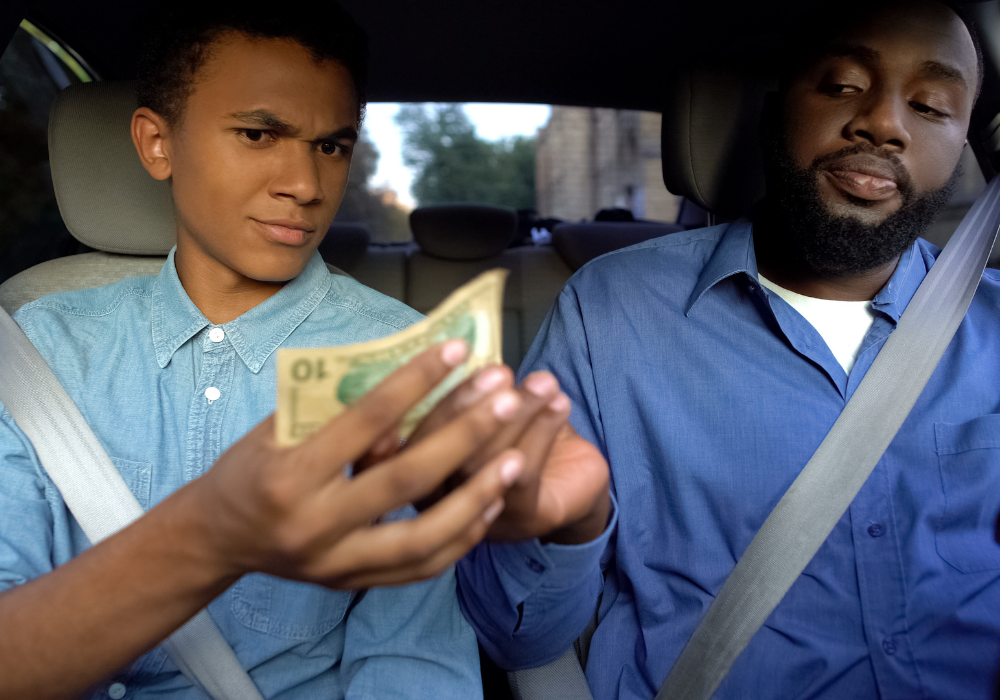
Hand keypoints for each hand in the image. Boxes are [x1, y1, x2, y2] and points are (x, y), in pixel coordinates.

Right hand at [191, 340, 526, 588]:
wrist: (216, 538)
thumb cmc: (248, 468)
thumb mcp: (274, 426)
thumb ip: (331, 405)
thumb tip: (399, 365)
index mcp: (290, 473)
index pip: (366, 419)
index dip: (416, 381)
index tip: (458, 350)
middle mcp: (314, 523)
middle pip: (405, 478)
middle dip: (464, 434)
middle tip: (506, 397)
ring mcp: (335, 561)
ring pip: (423, 537)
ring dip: (476, 497)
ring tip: (516, 459)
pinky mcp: (351, 582)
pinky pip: (419, 569)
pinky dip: (460, 538)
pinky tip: (490, 506)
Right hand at [404, 366, 610, 544]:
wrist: (575, 477)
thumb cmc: (523, 435)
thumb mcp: (489, 411)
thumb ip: (471, 397)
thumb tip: (471, 359)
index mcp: (416, 469)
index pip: (410, 437)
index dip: (427, 397)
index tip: (455, 356)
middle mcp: (437, 501)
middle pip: (440, 455)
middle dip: (470, 406)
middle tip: (500, 373)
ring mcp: (477, 517)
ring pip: (483, 465)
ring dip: (517, 415)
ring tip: (542, 382)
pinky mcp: (522, 520)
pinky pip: (523, 476)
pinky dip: (542, 432)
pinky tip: (558, 404)